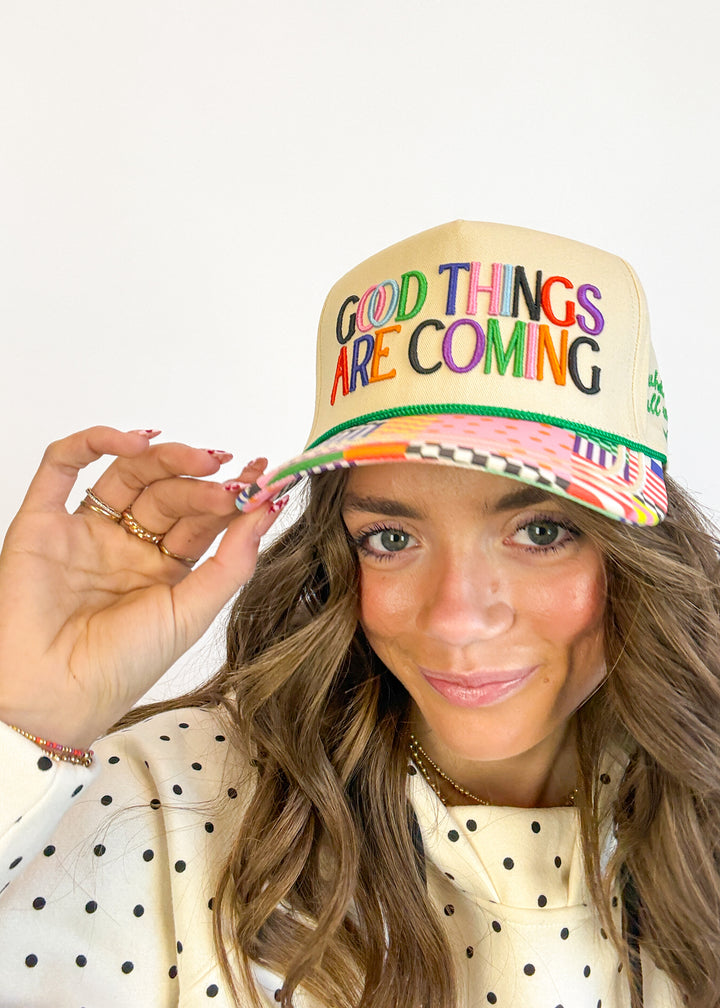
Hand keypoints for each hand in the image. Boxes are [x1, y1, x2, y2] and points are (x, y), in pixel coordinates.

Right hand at [0, 427, 281, 746]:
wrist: (53, 695)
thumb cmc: (119, 668)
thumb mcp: (192, 614)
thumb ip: (231, 563)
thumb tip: (268, 510)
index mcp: (163, 571)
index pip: (201, 519)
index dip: (231, 497)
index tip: (263, 476)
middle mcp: (125, 547)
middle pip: (168, 493)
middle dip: (202, 483)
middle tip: (231, 477)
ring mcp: (84, 532)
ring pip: (127, 473)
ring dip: (166, 458)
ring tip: (202, 460)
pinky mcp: (43, 522)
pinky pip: (61, 465)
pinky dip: (94, 441)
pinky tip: (135, 441)